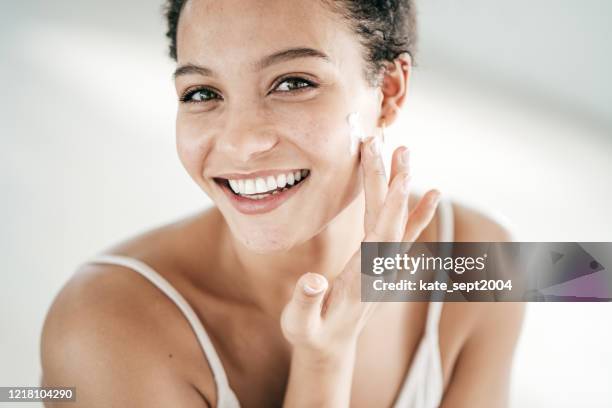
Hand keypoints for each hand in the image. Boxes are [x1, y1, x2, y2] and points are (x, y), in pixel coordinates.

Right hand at [280, 136, 441, 354]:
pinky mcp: (384, 263)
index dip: (391, 205)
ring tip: (403, 152)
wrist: (332, 346)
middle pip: (391, 218)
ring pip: (398, 219)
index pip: (382, 235)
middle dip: (390, 179)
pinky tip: (432, 193)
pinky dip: (419, 212)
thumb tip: (313, 282)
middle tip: (384, 143)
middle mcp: (382, 268)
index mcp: (363, 278)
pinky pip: (405, 234)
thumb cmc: (311, 333)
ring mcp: (386, 265)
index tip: (396, 174)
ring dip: (401, 185)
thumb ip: (305, 303)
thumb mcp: (300, 325)